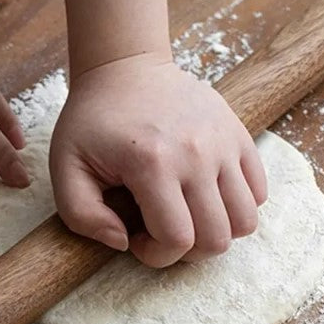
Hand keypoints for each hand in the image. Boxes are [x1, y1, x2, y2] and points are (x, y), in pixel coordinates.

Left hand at [50, 52, 267, 266]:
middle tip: (164, 231)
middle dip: (189, 252)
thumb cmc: (93, 120)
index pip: (177, 240)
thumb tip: (123, 242)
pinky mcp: (238, 135)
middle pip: (217, 238)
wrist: (126, 67)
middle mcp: (196, 154)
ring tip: (190, 216)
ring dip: (219, 232)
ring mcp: (223, 143)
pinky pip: (259, 190)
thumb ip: (82, 216)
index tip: (136, 240)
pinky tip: (208, 196)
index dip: (157, 256)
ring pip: (246, 220)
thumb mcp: (64, 167)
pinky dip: (239, 205)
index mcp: (152, 164)